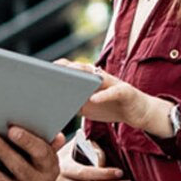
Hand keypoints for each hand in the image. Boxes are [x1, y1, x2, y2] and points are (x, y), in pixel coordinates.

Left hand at [55, 60, 172, 136]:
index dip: (59, 68)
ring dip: (84, 76)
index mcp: (89, 80)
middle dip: (67, 68)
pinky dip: (103, 95)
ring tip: (71, 80)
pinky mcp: (125, 91)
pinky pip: (113, 91)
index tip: (42, 70)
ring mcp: (113, 82)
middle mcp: (100, 77)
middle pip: (82, 69)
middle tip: (53, 72)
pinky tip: (93, 99)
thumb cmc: (110, 107)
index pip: (72, 70)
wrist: (137, 112)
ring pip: (97, 75)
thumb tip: (53, 106)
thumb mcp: (88, 107)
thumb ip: (74, 103)